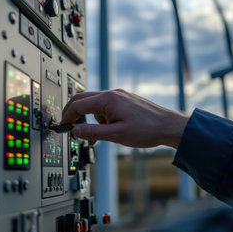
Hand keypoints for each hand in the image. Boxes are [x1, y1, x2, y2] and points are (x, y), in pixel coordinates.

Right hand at [61, 89, 188, 148]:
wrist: (169, 127)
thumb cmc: (147, 130)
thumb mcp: (116, 135)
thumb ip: (92, 132)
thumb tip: (75, 131)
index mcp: (108, 99)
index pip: (78, 104)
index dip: (67, 116)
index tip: (63, 127)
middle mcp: (112, 94)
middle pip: (82, 99)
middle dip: (73, 114)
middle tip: (69, 128)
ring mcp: (119, 96)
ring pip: (94, 104)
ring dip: (88, 118)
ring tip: (93, 137)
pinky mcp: (124, 101)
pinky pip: (105, 106)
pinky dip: (100, 118)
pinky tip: (106, 131)